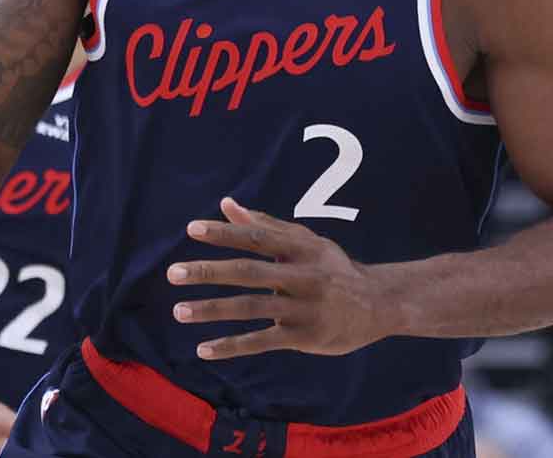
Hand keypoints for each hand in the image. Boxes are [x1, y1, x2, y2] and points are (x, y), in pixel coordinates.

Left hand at [167, 197, 390, 359]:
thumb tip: (226, 203)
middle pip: (249, 272)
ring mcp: (302, 307)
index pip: (257, 237)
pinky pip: (261, 341)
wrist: (379, 304)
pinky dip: (231, 346)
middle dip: (209, 272)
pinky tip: (203, 349)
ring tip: (179, 310)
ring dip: (212, 309)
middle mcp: (302, 275)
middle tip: (173, 273)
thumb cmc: (333, 268)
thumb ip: (265, 224)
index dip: (225, 233)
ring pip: (251, 308)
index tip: (192, 230)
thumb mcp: (306, 241)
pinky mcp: (303, 336)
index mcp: (300, 247)